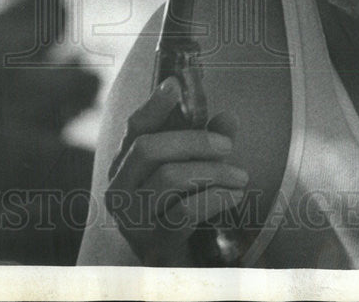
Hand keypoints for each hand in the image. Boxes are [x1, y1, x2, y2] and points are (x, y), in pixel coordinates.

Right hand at [105, 77, 247, 265]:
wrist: (182, 273)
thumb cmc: (184, 216)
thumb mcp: (194, 176)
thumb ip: (207, 147)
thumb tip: (228, 118)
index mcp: (125, 167)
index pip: (134, 128)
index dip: (153, 105)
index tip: (174, 85)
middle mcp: (118, 190)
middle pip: (149, 148)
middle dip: (194, 140)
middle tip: (227, 146)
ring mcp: (132, 219)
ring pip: (168, 177)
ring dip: (212, 171)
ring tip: (240, 176)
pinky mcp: (153, 244)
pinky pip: (185, 211)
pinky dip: (215, 197)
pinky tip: (234, 196)